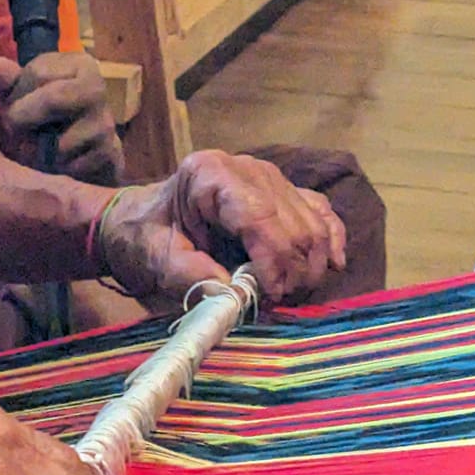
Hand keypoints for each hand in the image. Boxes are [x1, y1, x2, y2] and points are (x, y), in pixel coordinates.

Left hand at [0, 53, 123, 185]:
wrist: (85, 150)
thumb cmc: (48, 114)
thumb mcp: (25, 92)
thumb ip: (7, 81)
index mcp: (79, 64)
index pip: (36, 74)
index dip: (17, 95)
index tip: (17, 106)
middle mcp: (97, 89)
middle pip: (53, 100)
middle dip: (25, 121)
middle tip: (17, 132)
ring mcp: (106, 123)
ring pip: (60, 141)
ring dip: (40, 151)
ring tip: (40, 147)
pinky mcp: (109, 154)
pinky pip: (71, 166)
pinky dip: (57, 169)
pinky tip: (58, 162)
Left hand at [99, 150, 346, 302]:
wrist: (142, 222)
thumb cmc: (145, 238)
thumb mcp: (158, 259)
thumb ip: (193, 276)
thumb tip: (237, 298)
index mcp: (210, 174)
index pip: (259, 216)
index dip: (273, 261)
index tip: (270, 296)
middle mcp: (248, 169)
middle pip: (293, 223)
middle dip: (293, 270)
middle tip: (276, 305)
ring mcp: (271, 178)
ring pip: (313, 222)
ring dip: (310, 265)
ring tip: (288, 296)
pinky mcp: (285, 192)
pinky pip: (321, 213)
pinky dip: (331, 240)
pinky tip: (332, 266)